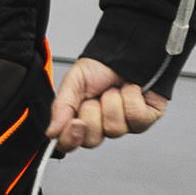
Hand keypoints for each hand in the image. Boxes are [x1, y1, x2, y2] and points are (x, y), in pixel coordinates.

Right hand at [47, 56, 166, 151]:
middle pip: (92, 141)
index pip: (69, 143)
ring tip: (114, 90)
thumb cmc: (102, 66)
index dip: (71, 138)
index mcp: (80, 119)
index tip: (75, 123)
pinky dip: (131, 98)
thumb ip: (61, 107)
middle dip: (93, 114)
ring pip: (114, 129)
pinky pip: (135, 118)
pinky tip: (130, 90)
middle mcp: (101, 126)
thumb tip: (51, 132)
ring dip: (113, 102)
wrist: (126, 51)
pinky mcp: (144, 120)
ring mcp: (124, 126)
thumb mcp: (74, 81)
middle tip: (95, 98)